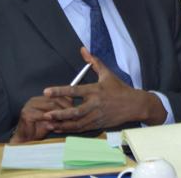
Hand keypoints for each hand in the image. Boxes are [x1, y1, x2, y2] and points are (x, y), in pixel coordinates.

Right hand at [9, 95, 71, 143]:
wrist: (25, 139)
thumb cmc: (40, 129)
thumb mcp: (53, 120)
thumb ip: (61, 113)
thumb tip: (75, 111)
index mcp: (42, 98)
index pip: (58, 95)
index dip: (69, 102)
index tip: (77, 110)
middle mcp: (35, 99)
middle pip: (56, 99)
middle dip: (66, 108)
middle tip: (74, 116)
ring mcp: (30, 105)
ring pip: (51, 106)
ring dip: (60, 114)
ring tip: (67, 120)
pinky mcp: (26, 114)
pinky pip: (42, 115)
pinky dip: (50, 119)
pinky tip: (55, 124)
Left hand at [43, 47, 165, 132]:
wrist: (134, 105)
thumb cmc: (119, 89)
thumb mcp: (107, 74)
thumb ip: (94, 62)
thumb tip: (83, 49)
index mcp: (96, 90)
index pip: (75, 90)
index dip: (60, 91)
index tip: (46, 91)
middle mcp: (95, 104)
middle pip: (75, 111)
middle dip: (60, 114)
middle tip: (46, 114)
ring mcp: (96, 116)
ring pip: (77, 123)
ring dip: (62, 124)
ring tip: (49, 124)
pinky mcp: (98, 124)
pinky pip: (81, 129)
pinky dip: (70, 130)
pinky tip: (60, 129)